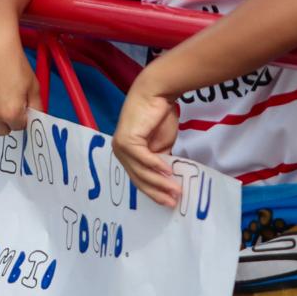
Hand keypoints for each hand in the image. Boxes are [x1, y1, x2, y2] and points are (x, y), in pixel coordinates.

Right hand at [0, 23, 38, 134]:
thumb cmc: (15, 62)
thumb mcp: (34, 85)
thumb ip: (37, 107)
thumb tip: (35, 120)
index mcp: (11, 113)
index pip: (19, 127)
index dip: (21, 116)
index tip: (19, 104)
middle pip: (1, 130)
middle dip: (6, 120)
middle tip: (5, 101)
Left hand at [112, 72, 180, 207]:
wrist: (156, 93)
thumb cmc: (159, 115)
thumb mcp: (162, 145)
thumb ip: (161, 161)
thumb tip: (167, 179)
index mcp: (128, 155)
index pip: (139, 179)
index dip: (154, 192)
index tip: (170, 201)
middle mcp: (120, 153)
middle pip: (139, 179)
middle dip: (157, 192)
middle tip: (173, 202)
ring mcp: (121, 147)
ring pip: (141, 172)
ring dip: (160, 183)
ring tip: (175, 190)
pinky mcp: (126, 140)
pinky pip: (143, 158)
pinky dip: (156, 166)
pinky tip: (168, 173)